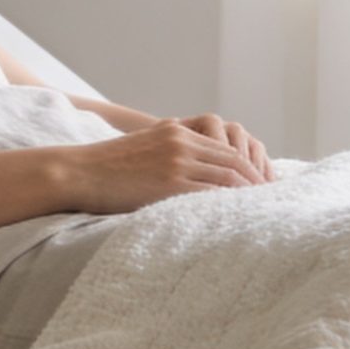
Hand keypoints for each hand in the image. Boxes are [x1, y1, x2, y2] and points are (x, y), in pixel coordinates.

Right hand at [56, 115, 274, 214]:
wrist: (76, 172)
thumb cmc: (104, 166)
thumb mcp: (142, 145)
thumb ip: (168, 148)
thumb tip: (189, 168)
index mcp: (177, 130)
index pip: (226, 148)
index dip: (248, 168)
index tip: (261, 186)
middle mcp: (181, 142)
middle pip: (234, 161)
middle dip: (256, 183)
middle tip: (272, 202)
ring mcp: (177, 161)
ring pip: (228, 177)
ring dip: (249, 196)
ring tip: (263, 213)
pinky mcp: (170, 183)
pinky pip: (211, 194)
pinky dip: (230, 205)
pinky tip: (239, 218)